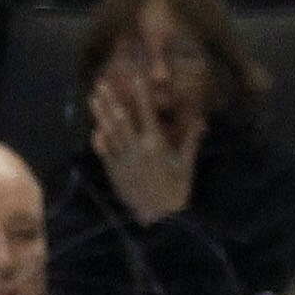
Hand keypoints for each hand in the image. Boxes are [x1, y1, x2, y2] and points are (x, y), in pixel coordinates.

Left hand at [89, 68, 200, 226]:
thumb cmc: (176, 189)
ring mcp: (121, 160)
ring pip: (109, 132)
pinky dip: (99, 138)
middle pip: (121, 119)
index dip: (140, 93)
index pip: (146, 112)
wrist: (158, 217)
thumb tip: (201, 120)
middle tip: (102, 83)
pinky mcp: (113, 171)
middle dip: (112, 100)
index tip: (135, 77)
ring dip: (101, 114)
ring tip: (94, 98)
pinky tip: (94, 127)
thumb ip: (190, 140)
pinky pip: (104, 151)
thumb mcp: (186, 163)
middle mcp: (135, 149)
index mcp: (155, 143)